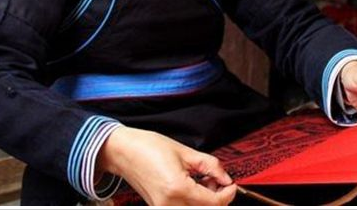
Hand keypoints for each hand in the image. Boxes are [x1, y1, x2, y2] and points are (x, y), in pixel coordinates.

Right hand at [97, 126, 236, 205]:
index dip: (228, 194)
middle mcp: (169, 203)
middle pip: (205, 211)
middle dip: (218, 198)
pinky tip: (192, 186)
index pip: (213, 202)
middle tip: (217, 181)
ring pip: (195, 211)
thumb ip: (210, 166)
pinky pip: (183, 209)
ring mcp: (162, 209)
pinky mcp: (159, 208)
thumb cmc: (148, 148)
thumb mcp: (185, 152)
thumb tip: (225, 177)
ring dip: (205, 201)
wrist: (125, 151)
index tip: (231, 185)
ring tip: (203, 181)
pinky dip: (193, 202)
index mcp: (177, 188)